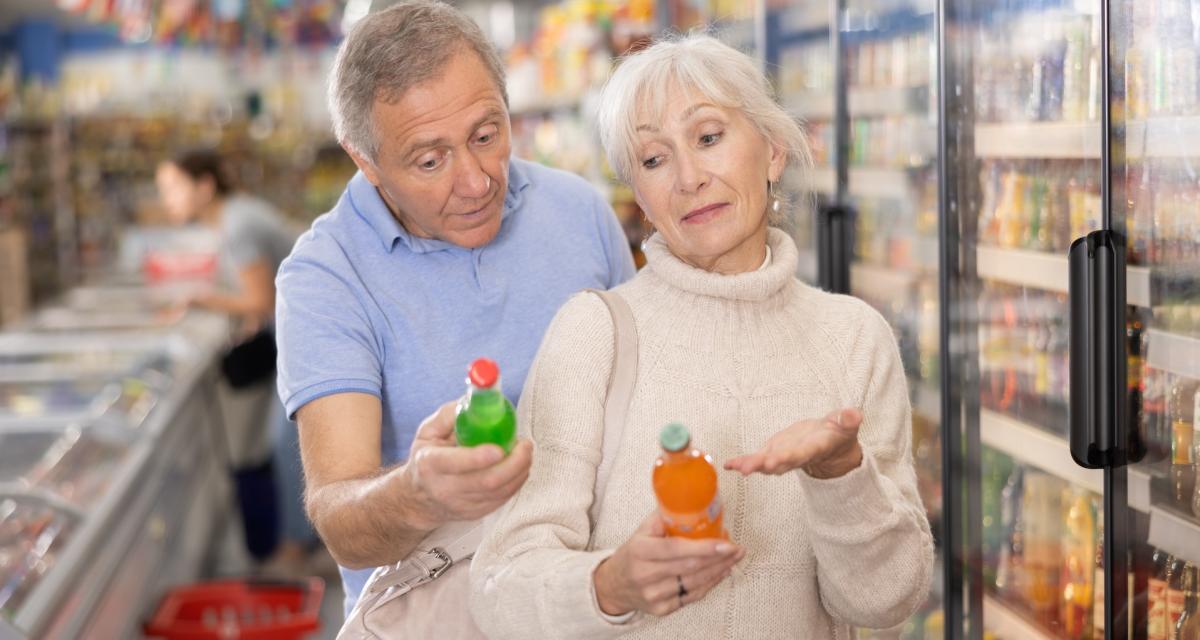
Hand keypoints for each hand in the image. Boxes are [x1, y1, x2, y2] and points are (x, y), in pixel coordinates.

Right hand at [400, 401, 532, 530]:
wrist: (419, 497)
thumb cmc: (427, 457)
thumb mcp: (428, 431)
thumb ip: (450, 415)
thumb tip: (476, 401)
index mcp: (430, 464)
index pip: (455, 464)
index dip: (479, 457)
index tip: (499, 448)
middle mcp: (444, 488)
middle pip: (486, 481)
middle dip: (514, 463)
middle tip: (525, 445)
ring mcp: (462, 504)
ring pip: (500, 491)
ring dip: (520, 470)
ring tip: (525, 452)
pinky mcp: (476, 513)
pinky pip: (503, 498)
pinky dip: (517, 481)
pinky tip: (519, 466)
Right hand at [593, 513, 742, 616]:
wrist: (613, 585)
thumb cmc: (633, 553)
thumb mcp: (642, 530)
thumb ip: (665, 516)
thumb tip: (694, 501)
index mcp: (640, 550)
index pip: (676, 549)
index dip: (704, 547)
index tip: (726, 543)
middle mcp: (645, 575)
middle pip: (690, 567)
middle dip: (718, 558)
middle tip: (737, 548)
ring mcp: (654, 595)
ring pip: (694, 583)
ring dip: (719, 570)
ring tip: (734, 558)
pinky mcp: (661, 609)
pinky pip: (692, 596)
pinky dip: (710, 583)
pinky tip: (721, 572)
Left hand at [724, 408, 863, 478]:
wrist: (830, 445)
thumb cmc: (838, 433)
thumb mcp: (847, 425)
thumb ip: (849, 420)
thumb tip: (855, 413)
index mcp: (814, 448)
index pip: (801, 453)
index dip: (788, 458)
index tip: (774, 462)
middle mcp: (797, 456)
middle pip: (780, 462)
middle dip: (764, 465)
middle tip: (748, 469)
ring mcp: (783, 456)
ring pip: (766, 463)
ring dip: (751, 465)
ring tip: (736, 467)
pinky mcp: (773, 452)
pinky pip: (757, 459)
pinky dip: (743, 462)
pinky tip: (728, 464)